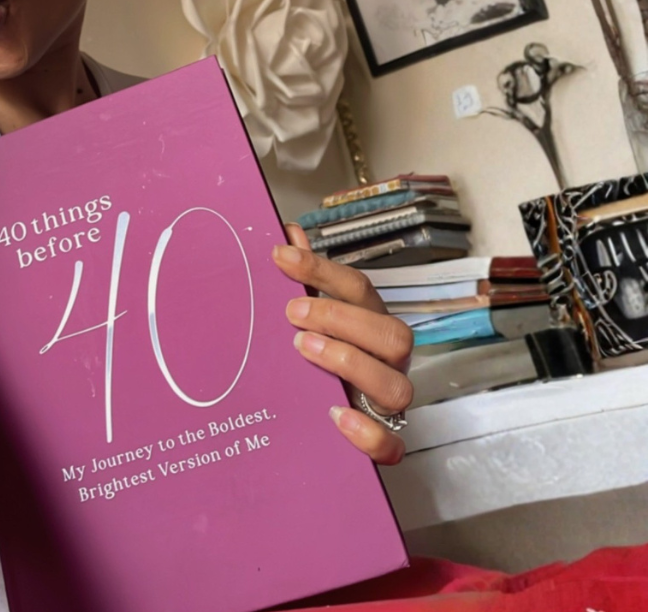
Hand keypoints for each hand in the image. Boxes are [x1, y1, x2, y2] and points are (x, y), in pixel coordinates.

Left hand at [273, 223, 412, 464]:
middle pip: (391, 333)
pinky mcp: (384, 442)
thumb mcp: (311, 315)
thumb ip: (304, 277)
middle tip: (292, 311)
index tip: (279, 257)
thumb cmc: (323, 354)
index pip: (358, 288)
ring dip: (350, 363)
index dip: (320, 269)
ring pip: (396, 386)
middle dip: (341, 318)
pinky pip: (391, 444)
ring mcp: (389, 400)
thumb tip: (286, 233)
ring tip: (304, 348)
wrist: (327, 417)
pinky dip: (368, 433)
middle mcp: (388, 359)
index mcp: (371, 322)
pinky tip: (334, 415)